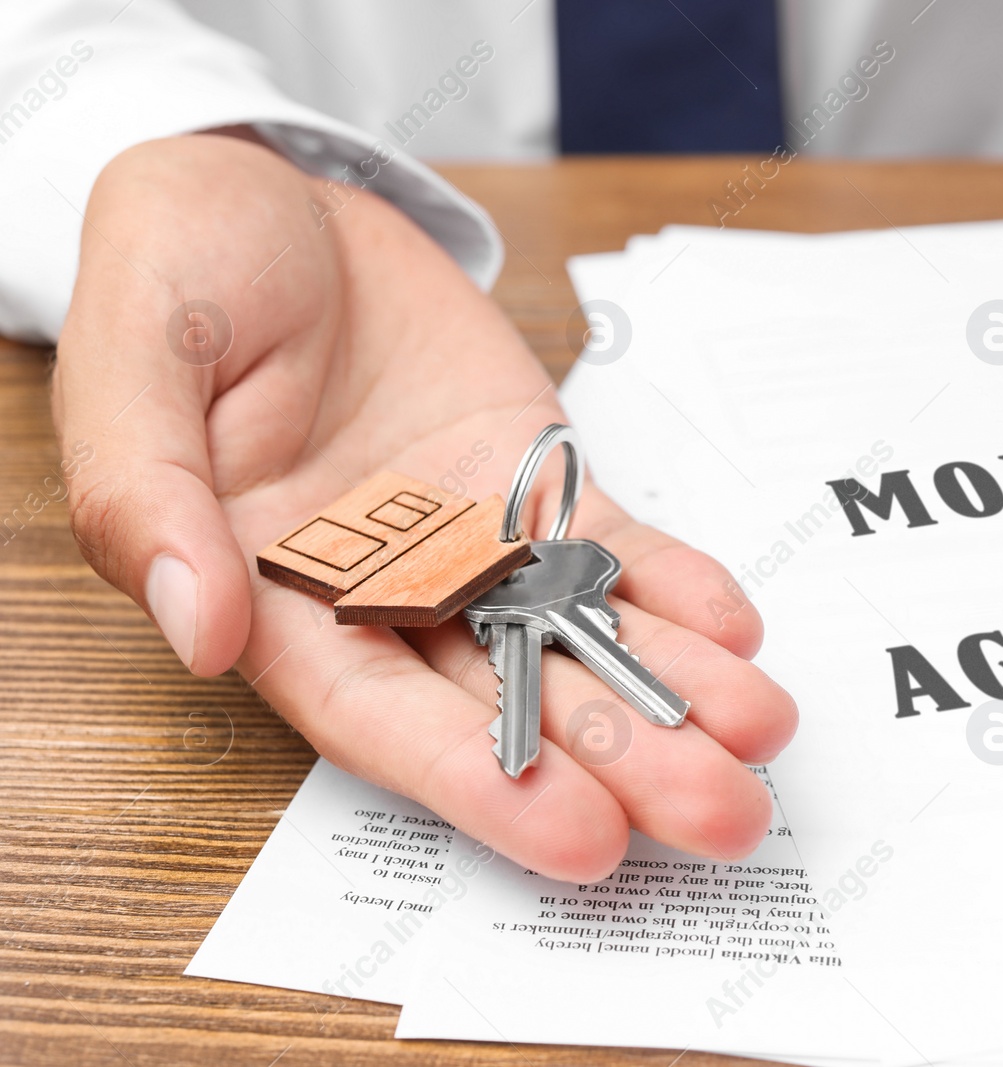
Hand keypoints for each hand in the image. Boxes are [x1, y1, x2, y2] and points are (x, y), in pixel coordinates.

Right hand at [53, 134, 795, 879]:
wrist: (269, 195)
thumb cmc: (180, 270)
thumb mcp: (132, 365)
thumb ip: (154, 501)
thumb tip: (204, 632)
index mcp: (274, 596)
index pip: (382, 717)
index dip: (479, 779)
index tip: (577, 837)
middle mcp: (385, 592)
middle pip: (509, 699)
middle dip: (618, 760)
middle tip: (724, 815)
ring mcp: (470, 539)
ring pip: (577, 633)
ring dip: (672, 689)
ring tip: (762, 733)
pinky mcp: (529, 480)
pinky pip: (608, 544)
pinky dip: (672, 585)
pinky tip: (736, 627)